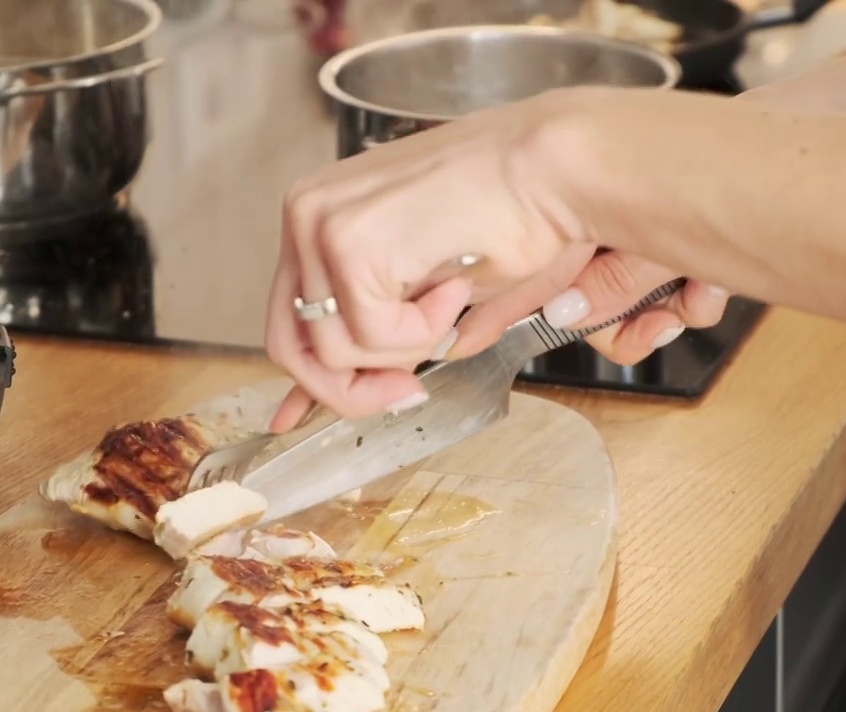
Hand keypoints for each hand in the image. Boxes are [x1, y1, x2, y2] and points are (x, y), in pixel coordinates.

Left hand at [264, 88, 732, 429]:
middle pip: (290, 345)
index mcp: (321, 215)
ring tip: (453, 298)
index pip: (289, 317)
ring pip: (335, 352)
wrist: (555, 168)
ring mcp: (319, 223)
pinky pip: (371, 337)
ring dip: (407, 347)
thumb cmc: (515, 214)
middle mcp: (306, 213)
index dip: (314, 380)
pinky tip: (457, 285)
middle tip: (408, 392)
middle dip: (353, 388)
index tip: (337, 409)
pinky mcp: (347, 242)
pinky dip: (424, 331)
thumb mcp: (433, 292)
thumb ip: (389, 338)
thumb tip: (377, 389)